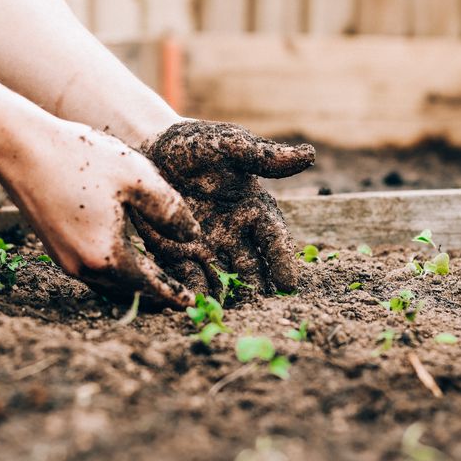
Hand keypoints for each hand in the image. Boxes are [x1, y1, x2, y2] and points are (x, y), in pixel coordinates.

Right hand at [0, 119, 199, 308]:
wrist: (21, 149)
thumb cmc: (81, 158)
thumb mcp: (137, 177)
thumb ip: (170, 210)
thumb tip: (192, 236)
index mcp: (107, 255)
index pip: (149, 285)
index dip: (173, 294)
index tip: (190, 303)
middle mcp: (84, 267)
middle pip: (128, 291)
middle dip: (154, 295)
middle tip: (178, 297)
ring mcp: (65, 260)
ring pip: (108, 284)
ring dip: (133, 286)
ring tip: (156, 282)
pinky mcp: (55, 248)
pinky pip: (93, 271)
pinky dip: (114, 273)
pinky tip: (124, 260)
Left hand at [134, 120, 314, 297]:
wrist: (151, 149)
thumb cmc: (196, 144)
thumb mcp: (229, 145)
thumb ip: (263, 156)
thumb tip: (309, 155)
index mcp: (253, 209)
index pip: (274, 239)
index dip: (282, 260)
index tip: (289, 284)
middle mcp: (235, 233)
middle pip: (252, 267)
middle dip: (257, 288)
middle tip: (261, 309)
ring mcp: (207, 246)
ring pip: (223, 278)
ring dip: (228, 296)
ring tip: (231, 315)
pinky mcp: (178, 253)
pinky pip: (189, 277)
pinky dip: (195, 291)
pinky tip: (196, 305)